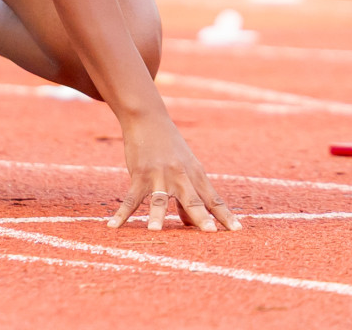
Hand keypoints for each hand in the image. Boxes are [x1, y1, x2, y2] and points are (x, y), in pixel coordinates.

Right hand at [107, 113, 240, 231]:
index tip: (238, 230)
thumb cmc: (170, 146)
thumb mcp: (185, 167)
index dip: (225, 215)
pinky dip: (122, 213)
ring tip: (155, 231)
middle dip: (201, 217)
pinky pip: (131, 198)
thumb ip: (189, 195)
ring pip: (159, 200)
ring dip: (157, 216)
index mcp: (196, 175)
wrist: (149, 119)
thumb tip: (189, 222)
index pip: (214, 199)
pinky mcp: (140, 175)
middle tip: (209, 233)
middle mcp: (180, 176)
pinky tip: (113, 225)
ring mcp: (159, 175)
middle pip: (193, 200)